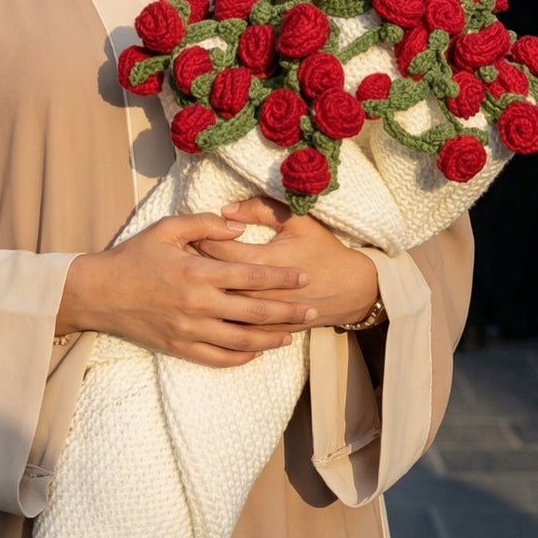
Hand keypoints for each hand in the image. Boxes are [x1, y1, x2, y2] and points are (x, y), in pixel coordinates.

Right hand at [58, 211, 317, 367]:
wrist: (99, 292)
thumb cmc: (134, 256)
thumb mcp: (167, 228)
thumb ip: (205, 224)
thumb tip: (239, 226)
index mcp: (198, 271)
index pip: (251, 277)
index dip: (282, 278)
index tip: (305, 276)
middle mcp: (198, 304)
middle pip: (254, 311)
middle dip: (287, 312)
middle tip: (312, 310)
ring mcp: (189, 329)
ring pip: (241, 340)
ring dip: (270, 339)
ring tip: (291, 335)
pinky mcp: (179, 347)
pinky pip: (218, 358)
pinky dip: (241, 357)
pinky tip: (256, 351)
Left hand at [195, 197, 379, 330]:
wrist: (351, 289)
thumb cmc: (323, 250)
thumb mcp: (297, 221)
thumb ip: (260, 208)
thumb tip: (226, 209)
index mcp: (261, 261)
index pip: (216, 249)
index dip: (201, 238)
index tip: (194, 231)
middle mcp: (256, 291)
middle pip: (212, 279)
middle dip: (196, 265)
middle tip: (185, 254)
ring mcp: (261, 315)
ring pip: (219, 306)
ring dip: (205, 292)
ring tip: (194, 279)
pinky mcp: (265, 329)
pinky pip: (234, 327)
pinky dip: (220, 315)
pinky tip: (212, 305)